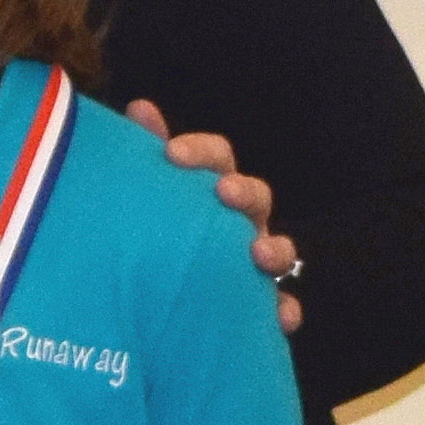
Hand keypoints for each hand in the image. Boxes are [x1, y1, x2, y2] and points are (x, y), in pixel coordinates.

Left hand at [126, 99, 300, 331]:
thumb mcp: (146, 197)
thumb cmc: (154, 235)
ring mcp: (253, 263)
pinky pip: (281, 309)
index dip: (201, 151)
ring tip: (258, 253)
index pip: (215, 158)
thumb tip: (140, 106)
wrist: (149, 308)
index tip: (172, 153)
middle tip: (224, 192)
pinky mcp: (258, 307)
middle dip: (244, 192)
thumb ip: (143, 156)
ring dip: (274, 249)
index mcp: (209, 189)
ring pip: (277, 251)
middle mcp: (238, 221)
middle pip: (255, 197)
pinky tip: (280, 317)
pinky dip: (284, 312)